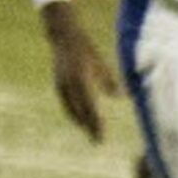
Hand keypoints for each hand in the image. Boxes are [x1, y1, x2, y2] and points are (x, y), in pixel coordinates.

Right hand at [41, 1, 117, 142]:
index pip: (90, 107)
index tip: (102, 135)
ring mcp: (61, 84)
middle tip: (98, 141)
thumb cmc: (86, 49)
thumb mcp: (100, 63)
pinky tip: (80, 120)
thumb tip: (119, 96)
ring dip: (81, 122)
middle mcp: (70, 84)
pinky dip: (73, 113)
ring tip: (91, 133)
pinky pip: (66, 103)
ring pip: (71, 109)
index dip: (96, 122)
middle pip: (81, 112)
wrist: (63, 36)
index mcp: (82, 79)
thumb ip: (108, 81)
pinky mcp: (58, 84)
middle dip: (90, 127)